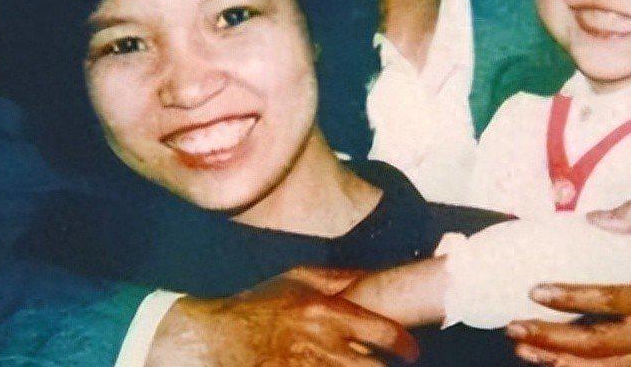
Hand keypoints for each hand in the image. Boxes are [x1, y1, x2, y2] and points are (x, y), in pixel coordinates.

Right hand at [147, 271, 418, 366]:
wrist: (219, 338)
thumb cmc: (261, 304)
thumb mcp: (300, 277)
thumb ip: (339, 276)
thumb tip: (371, 273)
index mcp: (329, 314)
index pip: (383, 332)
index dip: (404, 345)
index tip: (411, 352)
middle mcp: (324, 347)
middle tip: (392, 366)